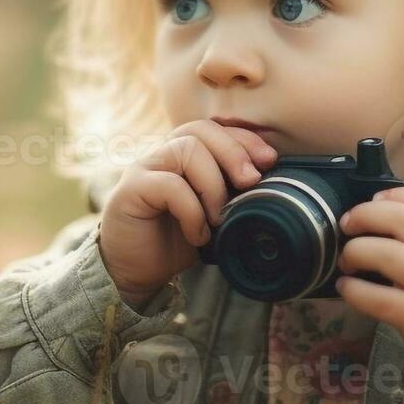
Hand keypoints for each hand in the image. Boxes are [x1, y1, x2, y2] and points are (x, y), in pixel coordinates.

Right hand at [99, 119, 277, 308]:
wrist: (136, 274)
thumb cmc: (176, 243)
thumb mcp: (214, 216)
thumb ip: (233, 194)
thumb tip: (273, 183)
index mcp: (183, 156)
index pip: (215, 129)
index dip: (244, 139)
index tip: (270, 160)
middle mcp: (162, 155)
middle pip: (201, 129)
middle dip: (234, 152)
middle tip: (252, 182)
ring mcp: (143, 169)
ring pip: (187, 150)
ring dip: (213, 185)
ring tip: (220, 218)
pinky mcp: (130, 190)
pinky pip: (169, 184)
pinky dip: (192, 211)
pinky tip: (198, 235)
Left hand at [335, 185, 403, 387]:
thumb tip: (383, 206)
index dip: (398, 195)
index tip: (376, 200)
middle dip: (367, 215)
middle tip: (349, 224)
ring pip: (387, 255)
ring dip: (356, 251)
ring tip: (347, 258)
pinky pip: (378, 298)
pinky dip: (354, 289)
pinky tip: (346, 287)